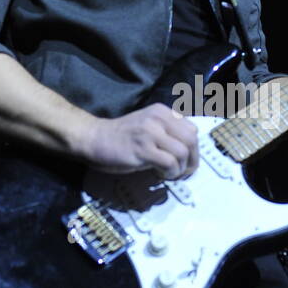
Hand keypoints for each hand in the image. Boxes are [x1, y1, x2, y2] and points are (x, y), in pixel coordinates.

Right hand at [79, 104, 198, 177]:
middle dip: (191, 162)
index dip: (193, 151)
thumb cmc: (121, 137)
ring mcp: (150, 133)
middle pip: (191, 141)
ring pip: (182, 153)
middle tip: (182, 173)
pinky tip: (159, 175)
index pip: (192, 131)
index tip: (185, 163)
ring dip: (179, 169)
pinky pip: (169, 163)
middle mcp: (159, 119)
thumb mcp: (148, 127)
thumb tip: (188, 153)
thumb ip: (167, 134)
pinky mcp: (143, 148)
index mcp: (163, 112)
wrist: (94, 138)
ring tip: (168, 174)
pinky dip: (169, 173)